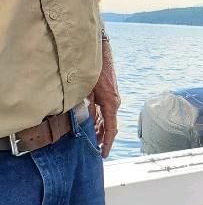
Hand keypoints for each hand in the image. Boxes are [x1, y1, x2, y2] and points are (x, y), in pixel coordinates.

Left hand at [89, 38, 120, 157]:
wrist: (99, 50)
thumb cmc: (94, 69)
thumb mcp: (87, 91)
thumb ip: (88, 108)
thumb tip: (87, 122)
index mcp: (110, 103)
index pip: (111, 129)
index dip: (108, 143)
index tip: (104, 154)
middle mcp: (114, 102)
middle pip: (109, 125)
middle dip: (102, 138)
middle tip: (96, 150)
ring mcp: (112, 98)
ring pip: (107, 118)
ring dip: (100, 129)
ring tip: (92, 139)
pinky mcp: (108, 94)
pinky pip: (105, 111)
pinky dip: (99, 119)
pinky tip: (92, 123)